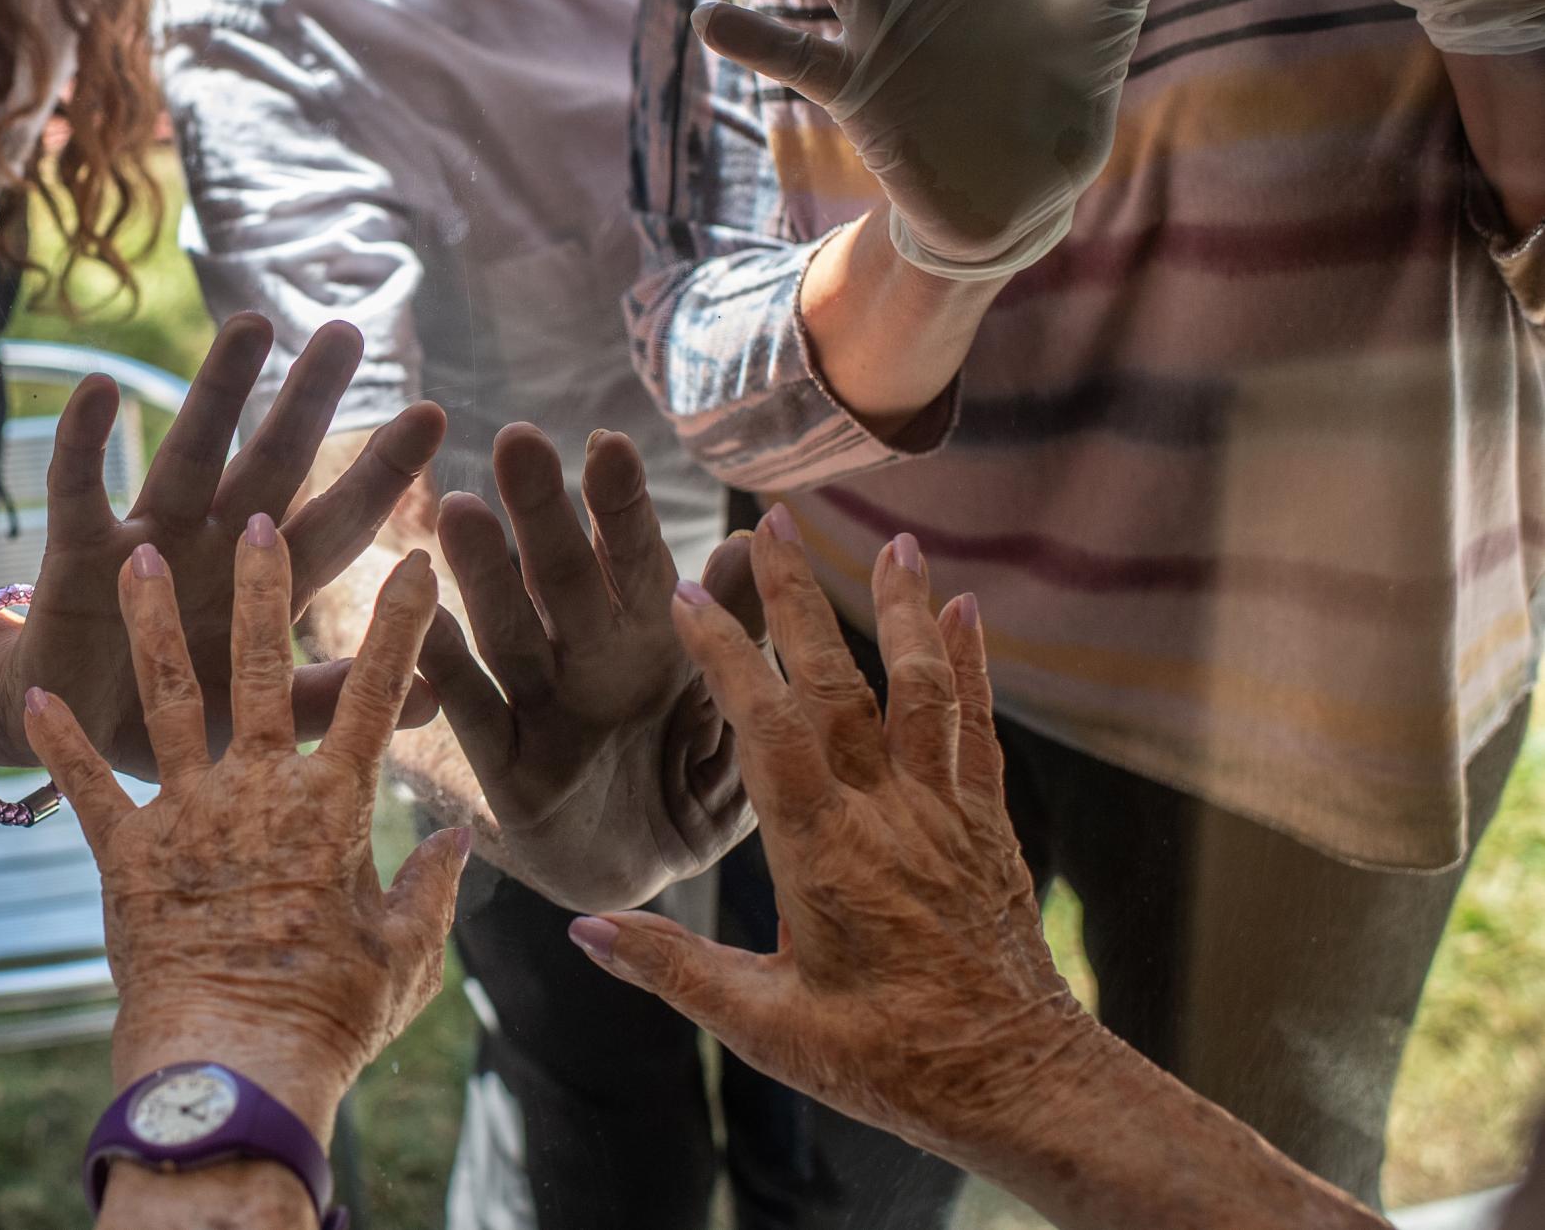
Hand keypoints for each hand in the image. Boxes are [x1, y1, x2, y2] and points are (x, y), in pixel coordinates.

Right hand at [0, 315, 447, 777]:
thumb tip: (440, 693)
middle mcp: (215, 545)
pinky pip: (79, 488)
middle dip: (308, 402)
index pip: (336, 522)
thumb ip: (334, 698)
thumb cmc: (174, 723)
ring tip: (253, 327)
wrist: (69, 741)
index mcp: (266, 586)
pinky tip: (101, 387)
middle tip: (347, 334)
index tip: (432, 414)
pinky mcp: (78, 554)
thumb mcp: (258, 719)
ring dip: (218, 392)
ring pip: (190, 454)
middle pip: (271, 464)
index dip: (379, 475)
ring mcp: (148, 540)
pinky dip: (84, 441)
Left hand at [21, 523, 471, 1140]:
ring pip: (167, 698)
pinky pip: (85, 788)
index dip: (401, 626)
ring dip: (152, 624)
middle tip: (258, 518)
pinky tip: (35, 696)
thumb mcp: (407, 959)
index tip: (417, 561)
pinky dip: (57, 744)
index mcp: (335, 810)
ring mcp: (187, 818)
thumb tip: (463, 841)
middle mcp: (260, 793)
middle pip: (266, 669)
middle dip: (264, 588)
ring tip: (135, 557)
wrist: (234, 1068)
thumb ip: (432, 890)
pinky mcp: (125, 856)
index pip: (379, 696)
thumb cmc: (331, 1022)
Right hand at [417, 426, 758, 912]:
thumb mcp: (733, 704)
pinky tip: (421, 620)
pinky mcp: (509, 774)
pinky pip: (476, 718)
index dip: (621, 506)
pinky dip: (447, 671)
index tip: (607, 443)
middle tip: (518, 441)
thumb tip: (752, 540)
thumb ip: (739, 627)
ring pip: (511, 634)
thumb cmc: (691, 767)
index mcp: (650, 636)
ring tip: (458, 510)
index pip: (635, 559)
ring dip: (485, 575)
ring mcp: (543, 710)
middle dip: (543, 512)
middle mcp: (588, 659)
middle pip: (563, 579)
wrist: (649, 869)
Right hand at [566, 511, 1096, 1160]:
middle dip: (799, 598)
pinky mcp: (985, 825)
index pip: (764, 729)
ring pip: (920, 689)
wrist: (1018, 1083)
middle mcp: (884, 816)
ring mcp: (943, 813)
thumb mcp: (767, 1029)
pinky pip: (976, 729)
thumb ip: (674, 970)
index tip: (687, 593)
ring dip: (902, 608)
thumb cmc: (888, 1063)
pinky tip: (965, 612)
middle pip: (838, 684)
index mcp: (821, 855)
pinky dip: (970, 665)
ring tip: (895, 541)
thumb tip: (585, 927)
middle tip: (774, 521)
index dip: (725, 655)